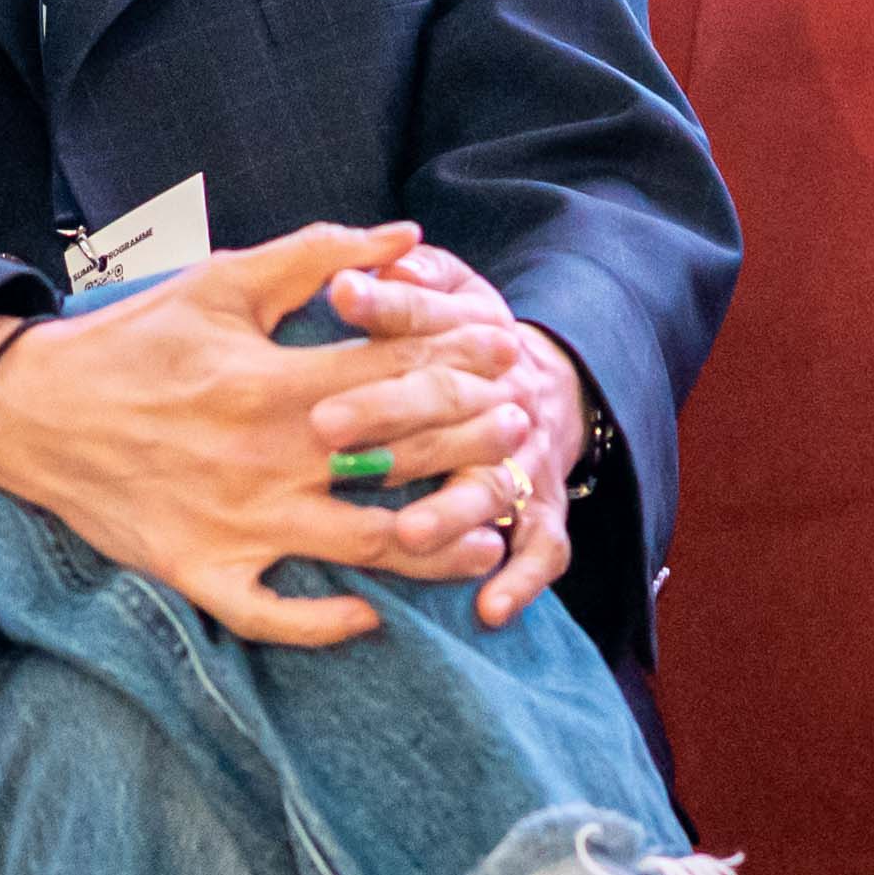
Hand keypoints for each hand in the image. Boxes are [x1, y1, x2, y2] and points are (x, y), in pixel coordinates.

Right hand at [0, 221, 533, 646]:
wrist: (29, 411)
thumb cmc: (130, 339)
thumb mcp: (220, 282)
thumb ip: (316, 256)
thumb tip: (406, 234)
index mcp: (273, 384)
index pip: (397, 375)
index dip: (464, 364)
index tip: (508, 356)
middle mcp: (267, 460)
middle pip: (400, 463)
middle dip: (472, 450)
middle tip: (519, 438)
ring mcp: (238, 525)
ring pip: (366, 550)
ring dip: (437, 547)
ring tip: (487, 537)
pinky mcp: (203, 572)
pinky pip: (276, 618)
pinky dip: (327, 624)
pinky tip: (370, 616)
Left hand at [322, 242, 586, 626]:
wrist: (540, 384)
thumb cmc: (464, 339)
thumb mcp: (448, 292)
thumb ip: (411, 279)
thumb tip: (369, 264)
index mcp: (478, 335)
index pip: (429, 315)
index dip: (387, 304)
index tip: (338, 297)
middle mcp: (505, 399)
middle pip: (450, 405)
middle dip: (389, 414)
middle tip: (327, 428)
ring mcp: (527, 459)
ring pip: (491, 487)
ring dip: (451, 512)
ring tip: (407, 532)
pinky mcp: (546, 510)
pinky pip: (543, 550)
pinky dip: (520, 580)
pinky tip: (488, 609)